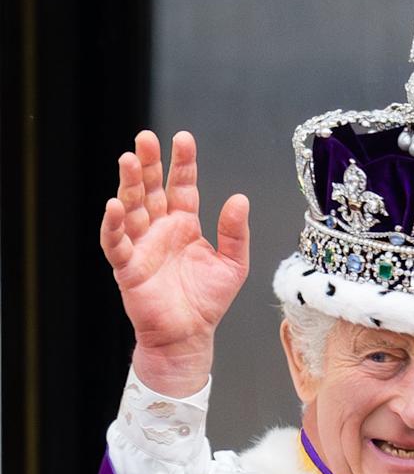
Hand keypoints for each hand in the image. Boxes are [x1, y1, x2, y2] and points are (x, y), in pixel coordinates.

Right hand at [100, 130, 249, 395]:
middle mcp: (160, 229)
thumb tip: (239, 198)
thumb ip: (235, 233)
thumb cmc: (208, 302)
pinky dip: (114, 224)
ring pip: (131, 208)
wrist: (189, 336)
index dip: (182, 163)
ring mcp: (142, 246)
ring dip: (128, 184)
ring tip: (128, 159)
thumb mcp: (232, 265)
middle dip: (148, 163)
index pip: (182, 186)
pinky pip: (116, 242)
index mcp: (185, 225)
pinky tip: (115, 205)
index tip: (182, 138)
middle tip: (146, 137)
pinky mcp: (127, 267)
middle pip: (151, 189)